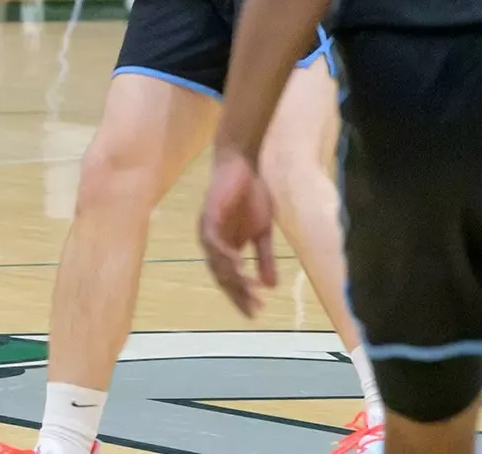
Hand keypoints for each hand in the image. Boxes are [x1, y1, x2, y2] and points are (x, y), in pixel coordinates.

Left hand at [199, 148, 278, 316]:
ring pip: (216, 262)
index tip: (256, 313)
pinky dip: (223, 254)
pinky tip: (237, 264)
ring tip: (249, 292)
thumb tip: (272, 287)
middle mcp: (213, 244)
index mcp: (226, 248)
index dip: (241, 296)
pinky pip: (212, 240)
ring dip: (233, 277)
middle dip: (239, 293)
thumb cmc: (252, 197)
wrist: (244, 166)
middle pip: (222, 276)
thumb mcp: (263, 233)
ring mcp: (208, 231)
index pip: (230, 279)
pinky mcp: (208, 216)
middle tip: (255, 309)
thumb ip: (265, 259)